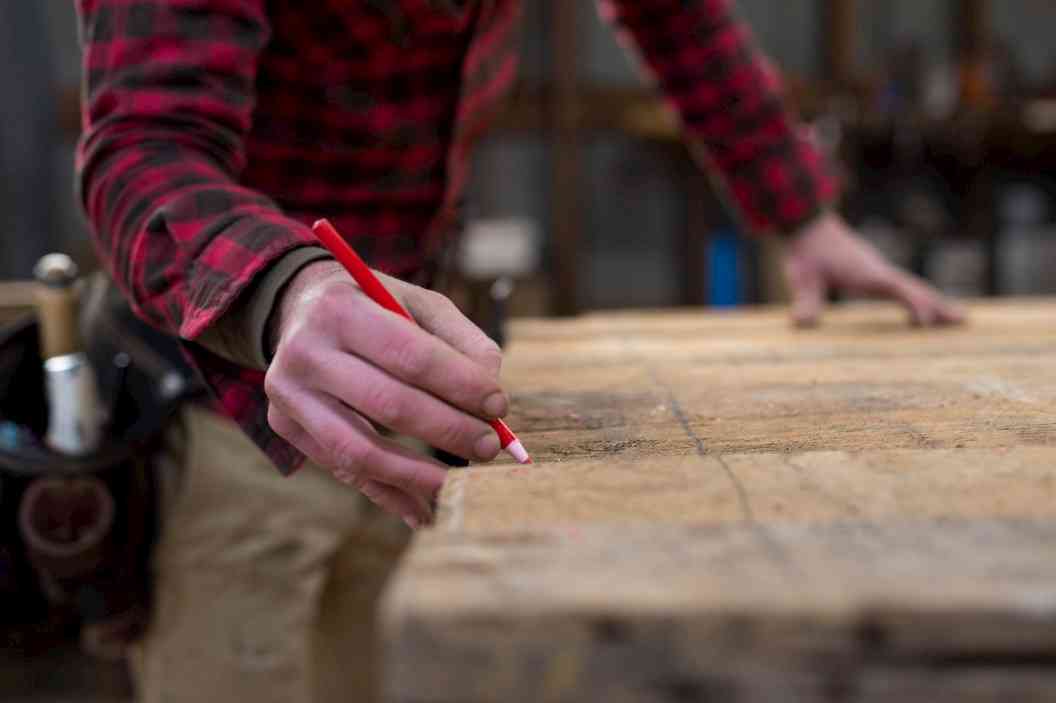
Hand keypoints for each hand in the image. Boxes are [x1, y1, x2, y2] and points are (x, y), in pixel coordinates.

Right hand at [264, 260, 507, 528]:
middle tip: (488, 447)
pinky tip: (422, 509)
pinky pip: (344, 470)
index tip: (499, 406)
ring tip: (458, 484)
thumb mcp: (420, 303)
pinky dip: (388, 494)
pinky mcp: (286, 427)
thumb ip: (464, 342)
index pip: (410, 356)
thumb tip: (492, 397)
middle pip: (388, 404)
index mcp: (341, 308)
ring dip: (417, 475)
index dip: (460, 385)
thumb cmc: (377, 307)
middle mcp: (305, 352)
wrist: (302, 309)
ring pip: (359, 450)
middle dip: (448, 431)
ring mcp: (289, 395)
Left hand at [783, 213, 965, 326]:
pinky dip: (917, 299)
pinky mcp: (873, 273)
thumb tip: (802, 323)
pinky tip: (919, 315)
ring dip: (935, 302)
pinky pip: (902, 288)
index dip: (913, 304)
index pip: (898, 288)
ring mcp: (879, 271)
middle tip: (964, 320)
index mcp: (868, 273)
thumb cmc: (806, 251)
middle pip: (917, 288)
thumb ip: (806, 299)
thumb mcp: (802, 277)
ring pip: (914, 288)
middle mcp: (880, 271)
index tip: (924, 322)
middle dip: (939, 305)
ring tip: (959, 318)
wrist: (808, 223)